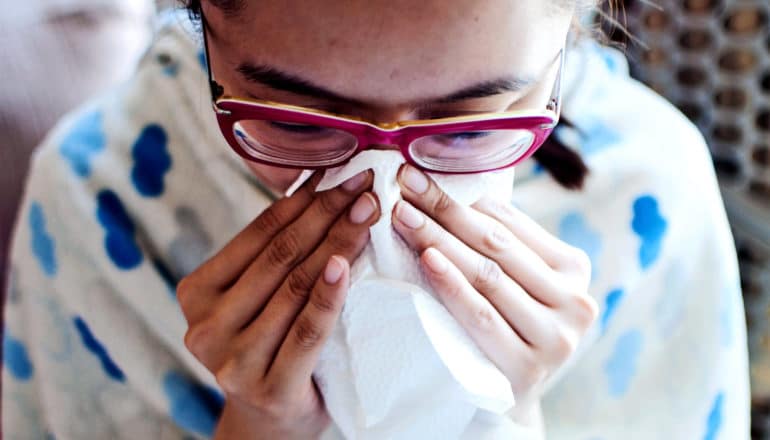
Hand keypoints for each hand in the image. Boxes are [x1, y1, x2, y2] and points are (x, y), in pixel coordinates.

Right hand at [177, 170, 379, 438]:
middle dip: (327, 213)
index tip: (340, 171)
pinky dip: (328, 294)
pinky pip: (307, 331)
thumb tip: (319, 184)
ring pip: (295, 286)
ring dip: (338, 242)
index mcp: (195, 292)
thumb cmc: (268, 346)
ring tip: (368, 212)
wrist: (268, 422)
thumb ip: (270, 257)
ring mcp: (233, 360)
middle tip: (364, 184)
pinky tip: (347, 263)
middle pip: (279, 256)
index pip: (258, 234)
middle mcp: (205, 325)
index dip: (302, 199)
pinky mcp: (268, 388)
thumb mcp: (254, 300)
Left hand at [392, 164, 597, 421]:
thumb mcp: (515, 280)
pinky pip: (481, 316)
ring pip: (488, 276)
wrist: (508, 395)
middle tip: (404, 186)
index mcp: (574, 269)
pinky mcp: (529, 368)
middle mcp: (575, 302)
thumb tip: (448, 185)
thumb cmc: (505, 324)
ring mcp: (557, 338)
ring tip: (404, 216)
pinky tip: (427, 259)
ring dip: (440, 240)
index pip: (509, 223)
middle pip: (496, 246)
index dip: (459, 197)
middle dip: (444, 211)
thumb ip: (498, 241)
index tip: (416, 176)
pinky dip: (452, 285)